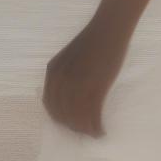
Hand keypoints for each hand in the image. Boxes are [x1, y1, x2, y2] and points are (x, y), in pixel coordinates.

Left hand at [41, 20, 128, 137]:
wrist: (110, 27)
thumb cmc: (94, 38)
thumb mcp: (70, 56)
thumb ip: (65, 74)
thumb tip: (69, 95)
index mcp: (52, 72)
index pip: (50, 104)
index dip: (59, 117)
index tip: (69, 123)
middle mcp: (61, 81)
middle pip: (62, 114)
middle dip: (72, 126)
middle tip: (83, 131)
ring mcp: (78, 85)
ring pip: (77, 117)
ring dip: (84, 129)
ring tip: (93, 133)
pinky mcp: (95, 87)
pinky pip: (93, 115)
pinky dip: (95, 127)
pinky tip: (101, 131)